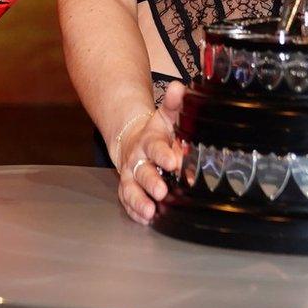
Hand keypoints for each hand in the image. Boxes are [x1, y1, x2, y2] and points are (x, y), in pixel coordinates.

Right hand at [115, 81, 184, 225]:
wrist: (133, 141)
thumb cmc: (157, 132)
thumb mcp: (166, 116)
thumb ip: (174, 104)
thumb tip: (179, 87)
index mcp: (149, 141)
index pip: (156, 147)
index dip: (164, 154)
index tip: (174, 161)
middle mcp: (138, 160)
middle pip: (143, 172)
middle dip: (151, 182)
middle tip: (162, 191)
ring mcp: (131, 176)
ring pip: (131, 190)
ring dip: (140, 201)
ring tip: (151, 212)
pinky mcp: (128, 189)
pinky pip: (128, 202)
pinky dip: (135, 212)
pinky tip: (145, 219)